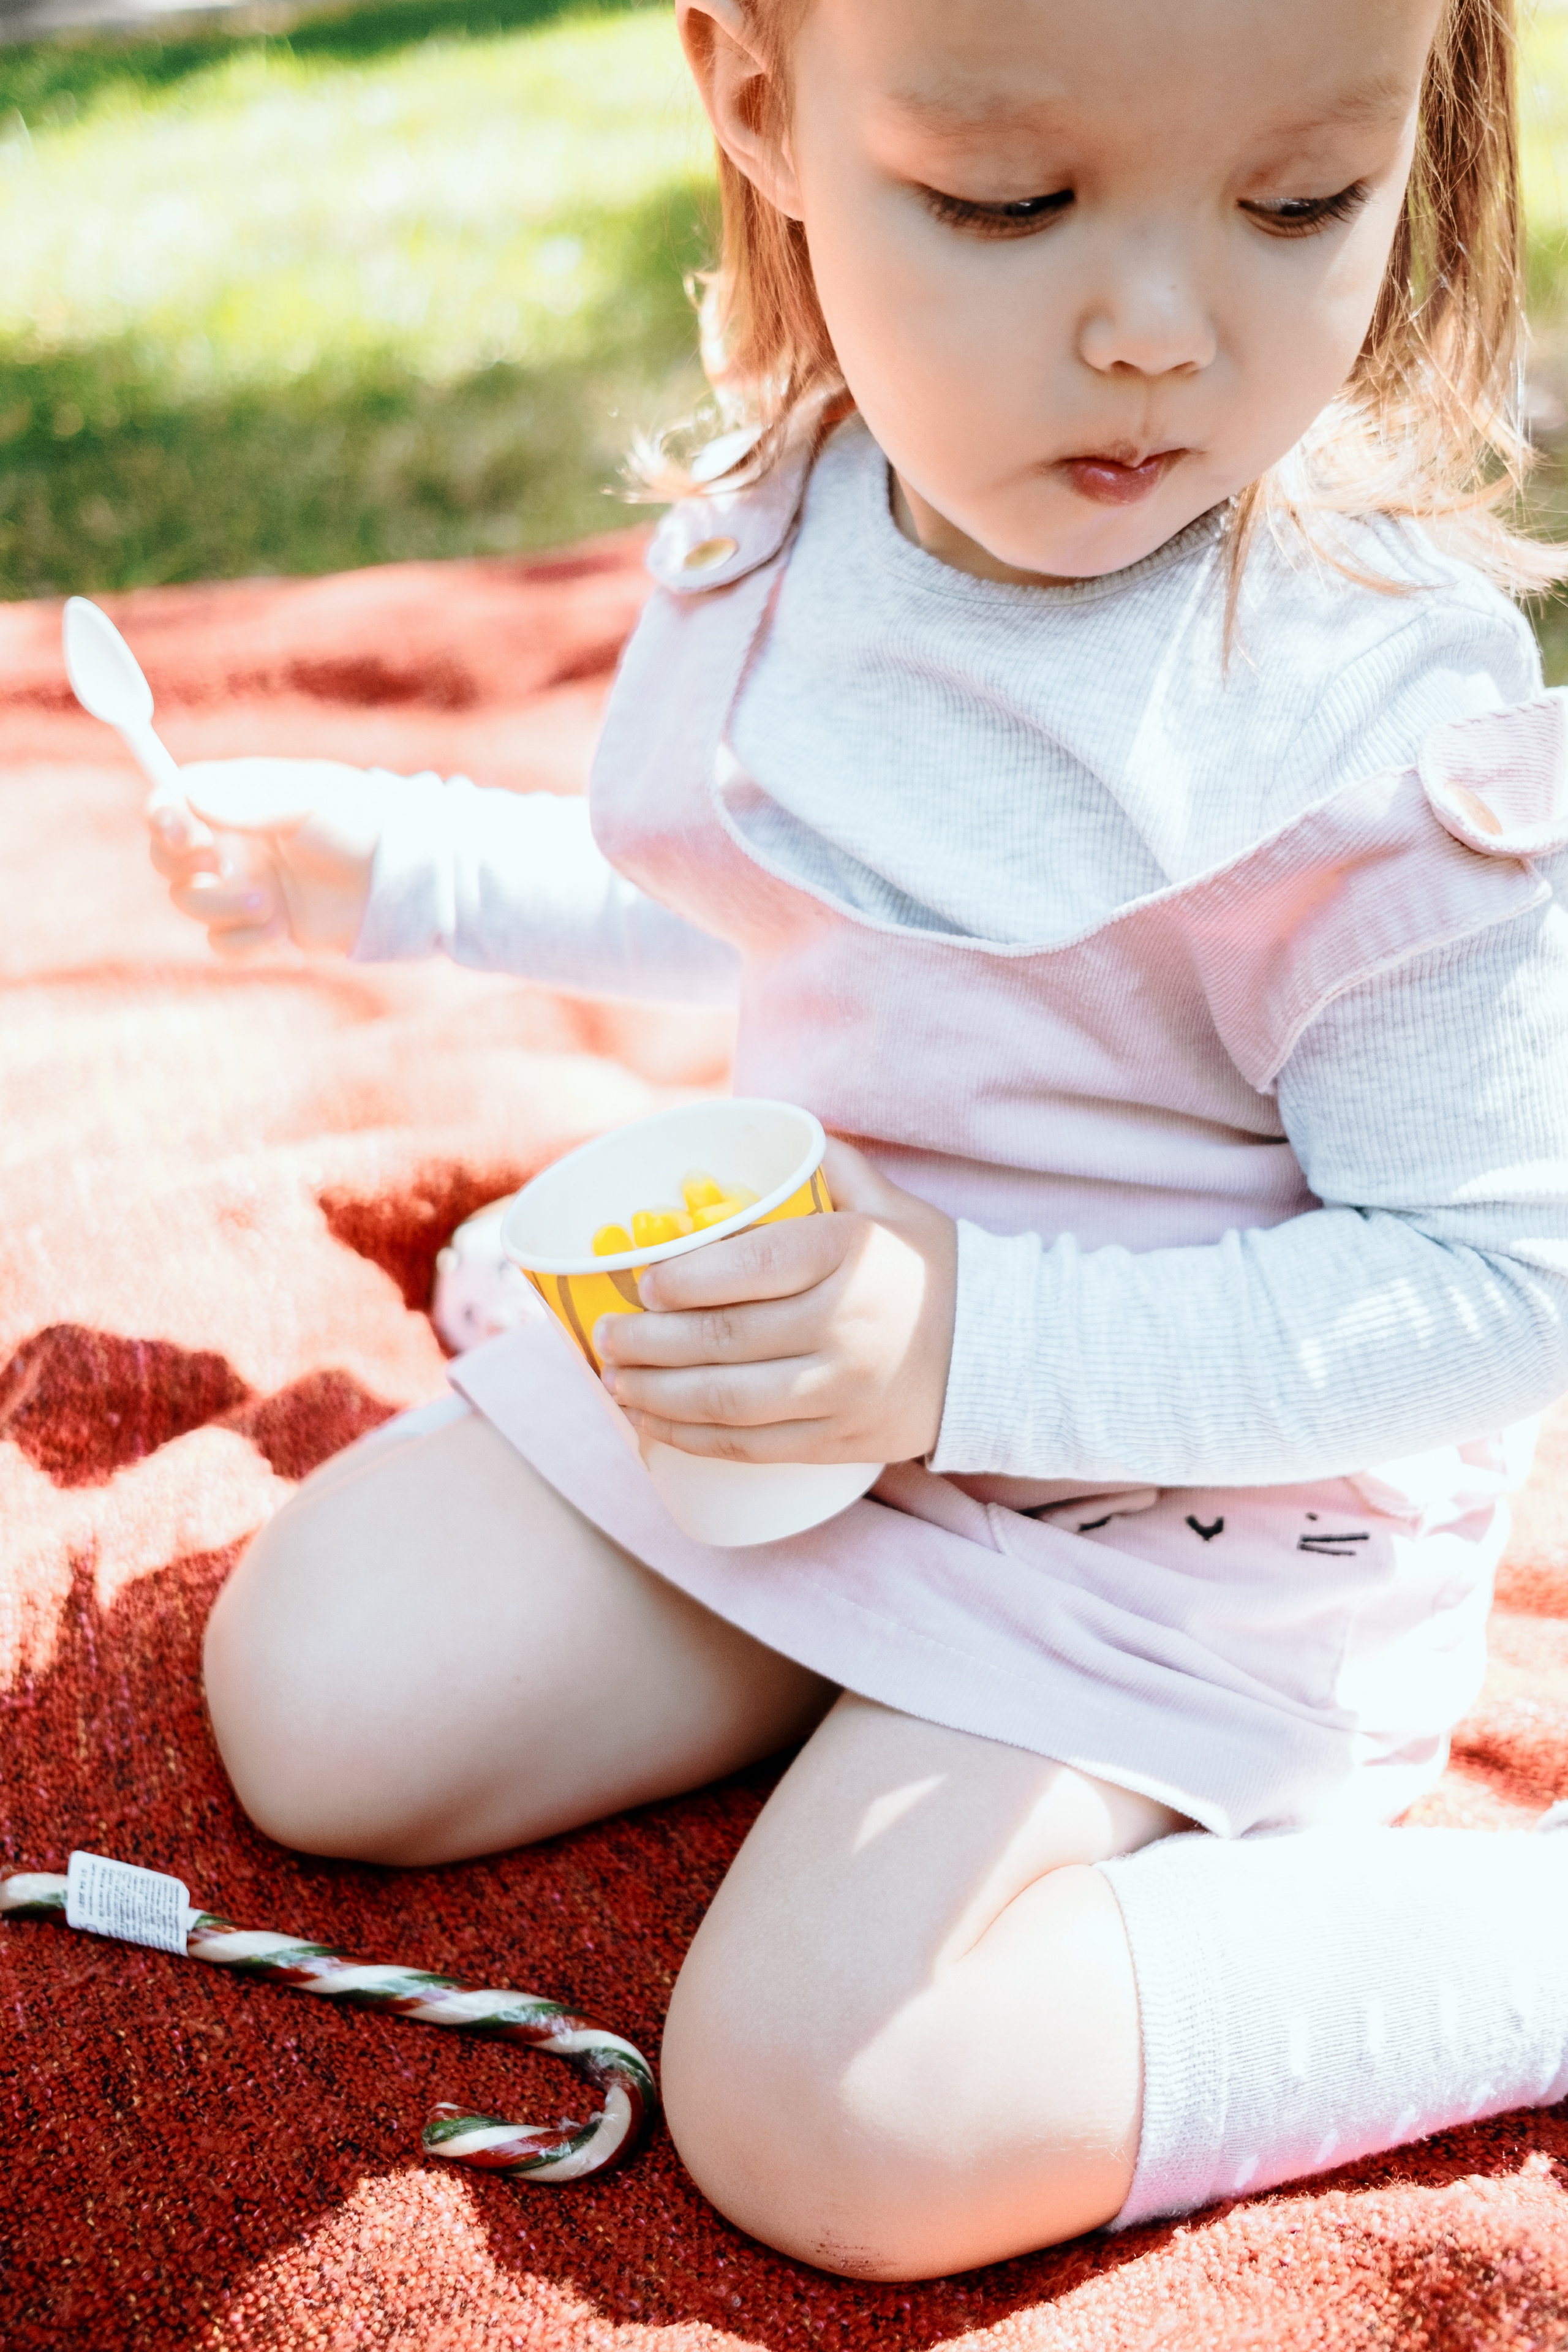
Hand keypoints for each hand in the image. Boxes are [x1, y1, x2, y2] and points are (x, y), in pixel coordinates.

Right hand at [148, 758, 385, 955]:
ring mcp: (243, 888)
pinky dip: (247, 944)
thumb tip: (188, 793)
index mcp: (236, 801)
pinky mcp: (262, 929)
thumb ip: (249, 798)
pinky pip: (224, 945)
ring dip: (221, 908)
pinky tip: (285, 937)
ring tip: (270, 907)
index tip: (181, 831)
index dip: (162, 817)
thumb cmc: (361, 823)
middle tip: (221, 864)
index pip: (173, 803)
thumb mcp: (309, 799)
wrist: (401, 881)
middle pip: (167, 859)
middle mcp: (232, 845)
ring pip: (192, 904)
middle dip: (183, 867)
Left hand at [595, 1140, 957, 1466]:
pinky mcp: (842, 1441)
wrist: (1004, 1351)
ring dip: (656, 1395)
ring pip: (728, 1402)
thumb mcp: (887, 1202)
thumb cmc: (929, 1266)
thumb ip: (824, 1163)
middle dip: (647, 1343)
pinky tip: (651, 1426)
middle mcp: (844, 1325)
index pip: (749, 1268)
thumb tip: (756, 1124)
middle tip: (603, 1338)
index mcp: (848, 1255)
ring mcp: (844, 1390)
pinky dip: (692, 1439)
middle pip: (723, 1340)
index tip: (640, 1283)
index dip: (682, 1280)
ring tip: (613, 1382)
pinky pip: (753, 1448)